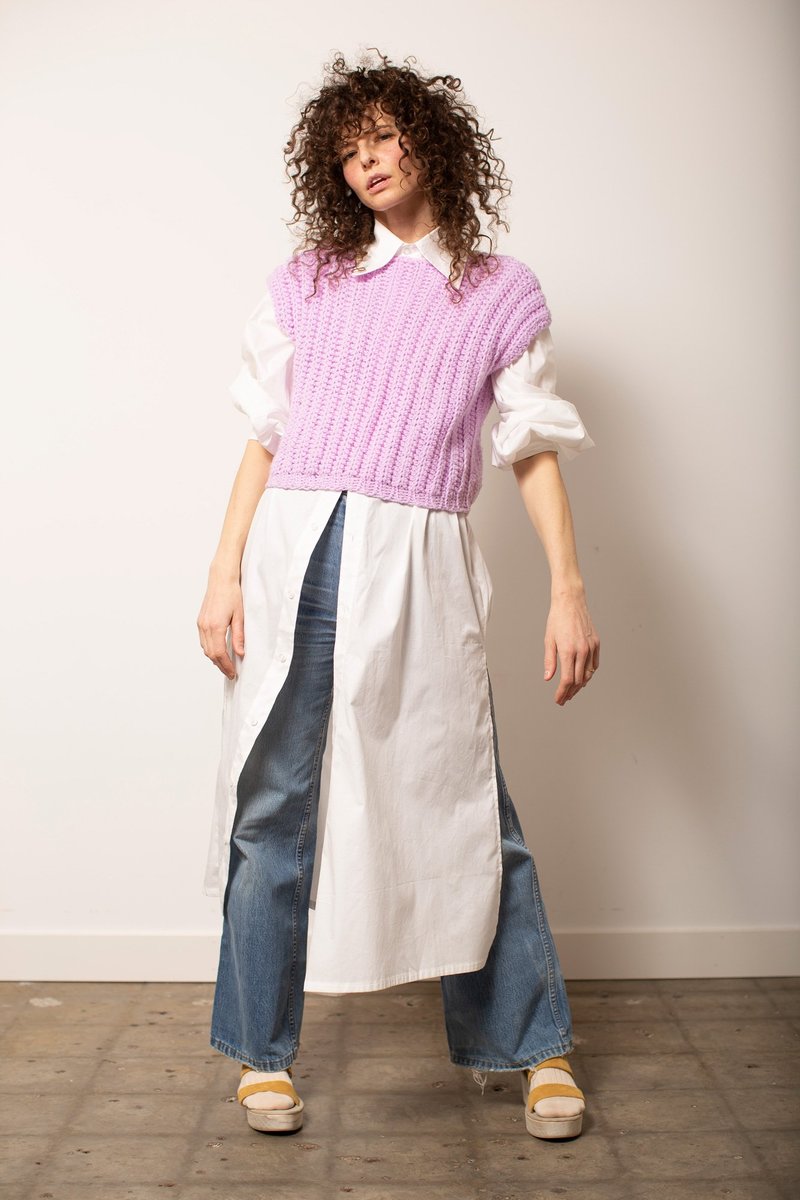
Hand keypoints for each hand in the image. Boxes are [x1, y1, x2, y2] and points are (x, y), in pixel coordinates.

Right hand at [197, 572, 244, 679]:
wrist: (221, 580)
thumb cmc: (232, 594)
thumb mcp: (240, 616)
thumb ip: (239, 636)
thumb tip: (240, 653)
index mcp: (215, 626)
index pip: (219, 653)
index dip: (226, 665)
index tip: (233, 673)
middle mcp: (205, 626)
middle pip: (211, 654)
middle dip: (221, 665)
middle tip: (231, 673)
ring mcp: (201, 624)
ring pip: (205, 648)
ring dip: (215, 658)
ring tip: (226, 664)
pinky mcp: (200, 621)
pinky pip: (203, 641)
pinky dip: (210, 649)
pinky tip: (218, 651)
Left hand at [543, 590, 599, 704]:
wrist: (571, 602)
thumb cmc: (557, 620)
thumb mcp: (549, 640)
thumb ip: (550, 661)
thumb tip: (548, 678)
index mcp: (568, 651)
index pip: (567, 680)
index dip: (562, 693)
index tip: (558, 699)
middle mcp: (582, 651)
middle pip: (578, 680)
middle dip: (570, 692)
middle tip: (564, 699)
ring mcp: (591, 647)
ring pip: (588, 674)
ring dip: (580, 685)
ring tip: (572, 691)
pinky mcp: (596, 643)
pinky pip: (594, 665)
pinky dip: (589, 674)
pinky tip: (582, 678)